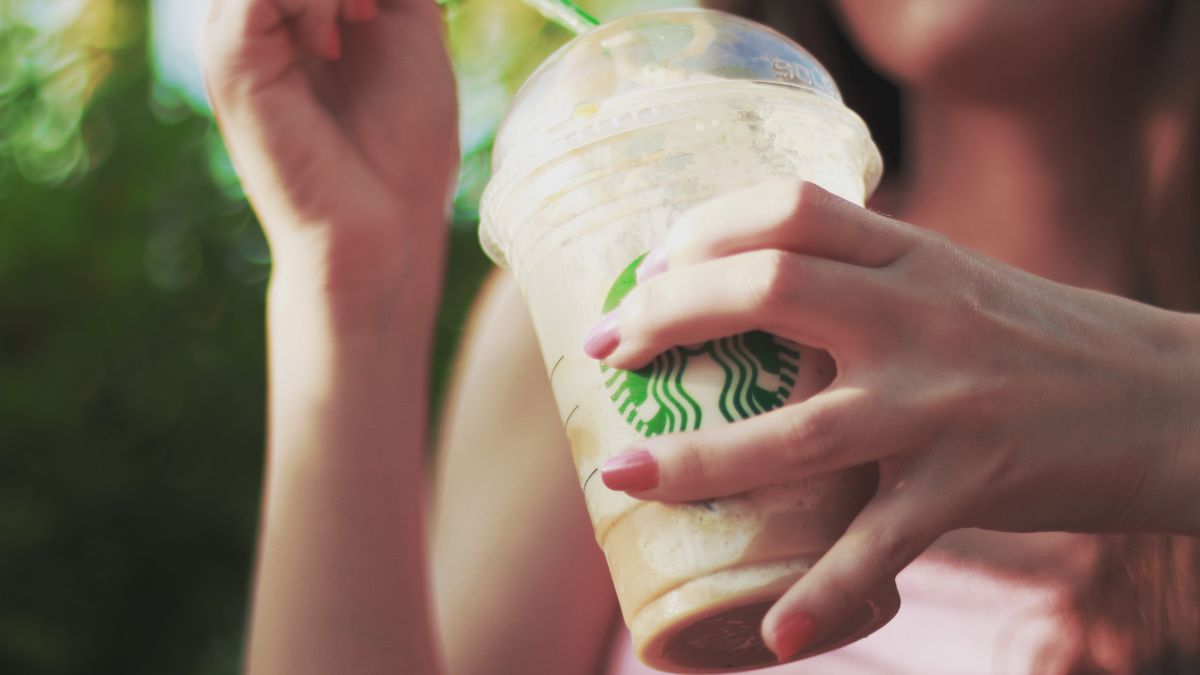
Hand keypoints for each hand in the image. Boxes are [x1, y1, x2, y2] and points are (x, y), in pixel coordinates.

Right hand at [201, 0, 457, 298]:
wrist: (384, 228)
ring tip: (364, 19)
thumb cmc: (403, 147)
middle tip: (375, 11)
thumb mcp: (409, 29)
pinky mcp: (231, 57)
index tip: (383, 6)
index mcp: (291, 13)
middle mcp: (253, 18)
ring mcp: (235, 35)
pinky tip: (340, 37)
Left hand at [589, 180, 1199, 659]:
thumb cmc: (1039, 339)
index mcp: (914, 255)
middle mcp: (921, 315)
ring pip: (802, 429)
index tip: (648, 267)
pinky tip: (775, 634)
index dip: (701, 230)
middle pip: (772, 291)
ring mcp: (944, 402)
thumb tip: (754, 291)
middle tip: (610, 354)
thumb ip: (865, 277)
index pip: (791, 208)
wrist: (1168, 397)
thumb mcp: (950, 279)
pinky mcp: (971, 482)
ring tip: (623, 477)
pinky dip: (827, 595)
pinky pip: (884, 547)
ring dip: (699, 458)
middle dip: (669, 316)